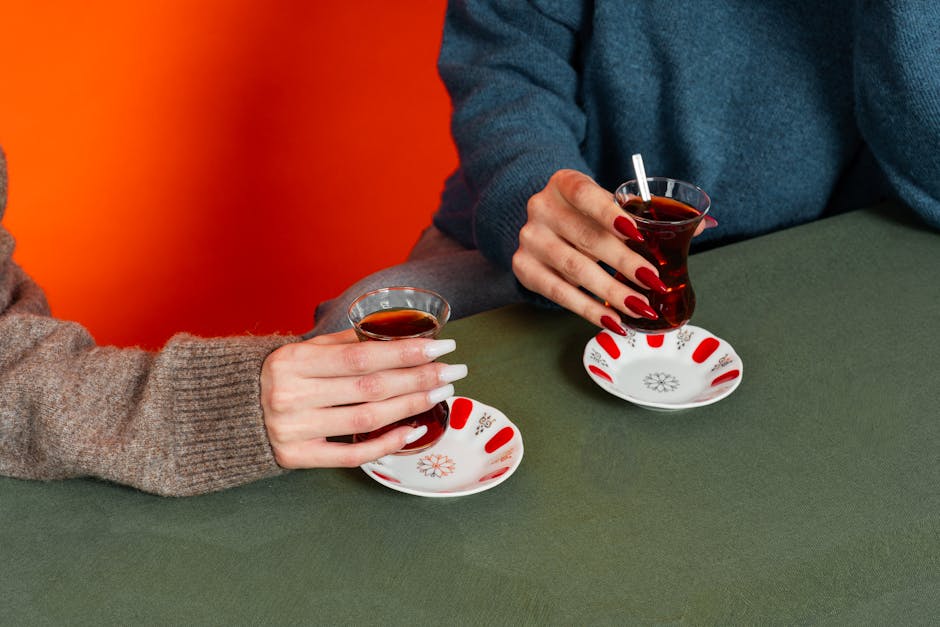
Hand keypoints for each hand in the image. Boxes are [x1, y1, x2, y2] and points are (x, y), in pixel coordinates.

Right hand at [260, 329, 465, 467]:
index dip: (406, 351)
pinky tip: (413, 429)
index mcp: (294, 361)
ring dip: (411, 405)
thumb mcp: (302, 350)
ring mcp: (294, 430)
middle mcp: (292, 395)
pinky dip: (386, 444)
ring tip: (441, 393)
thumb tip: (398, 332)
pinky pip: (351, 455)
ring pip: (367, 419)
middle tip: (453, 370)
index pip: (362, 356)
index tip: (441, 345)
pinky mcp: (297, 458)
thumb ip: (345, 343)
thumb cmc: (278, 376)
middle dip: (419, 378)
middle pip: (371, 387)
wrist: (230, 413)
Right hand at [512, 169, 709, 333]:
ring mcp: (529, 239)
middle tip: (655, 283)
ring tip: (640, 307)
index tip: (639, 234)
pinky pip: (558, 294)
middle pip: (586, 238)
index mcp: (564, 183)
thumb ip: (650, 213)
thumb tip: (704, 225)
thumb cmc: (587, 212)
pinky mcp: (524, 268)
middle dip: (624, 263)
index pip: (585, 195)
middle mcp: (541, 208)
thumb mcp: (609, 202)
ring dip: (611, 292)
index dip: (611, 214)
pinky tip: (612, 320)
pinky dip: (588, 310)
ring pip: (573, 269)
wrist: (543, 221)